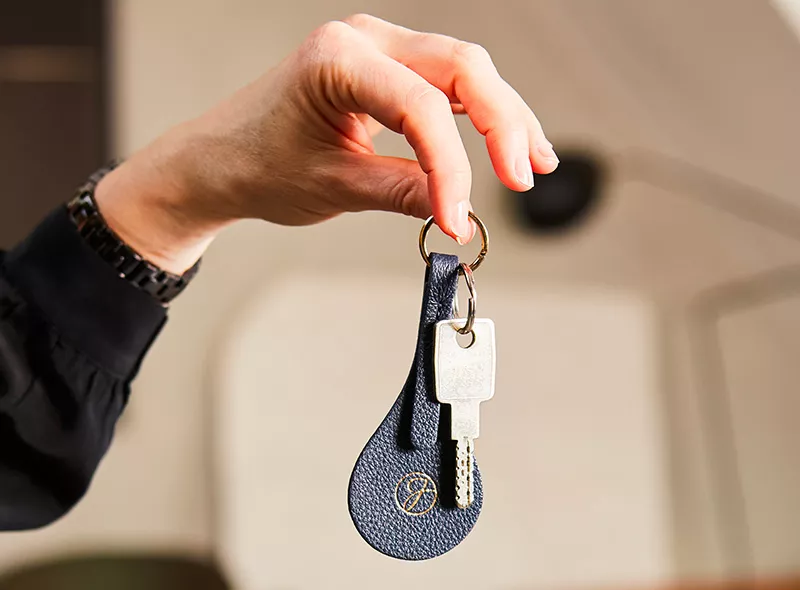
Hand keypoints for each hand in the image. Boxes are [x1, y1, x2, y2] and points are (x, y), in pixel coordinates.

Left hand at [96, 14, 558, 272]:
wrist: (223, 159)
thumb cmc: (258, 164)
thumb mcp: (332, 186)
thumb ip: (401, 193)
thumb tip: (461, 210)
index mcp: (337, 59)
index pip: (420, 106)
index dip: (452, 165)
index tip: (459, 216)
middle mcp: (363, 39)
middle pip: (461, 68)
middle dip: (502, 123)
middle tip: (524, 176)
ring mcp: (378, 48)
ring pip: (464, 72)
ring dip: (503, 116)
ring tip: (531, 162)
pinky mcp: (387, 68)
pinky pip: (447, 84)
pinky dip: (479, 115)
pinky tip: (506, 141)